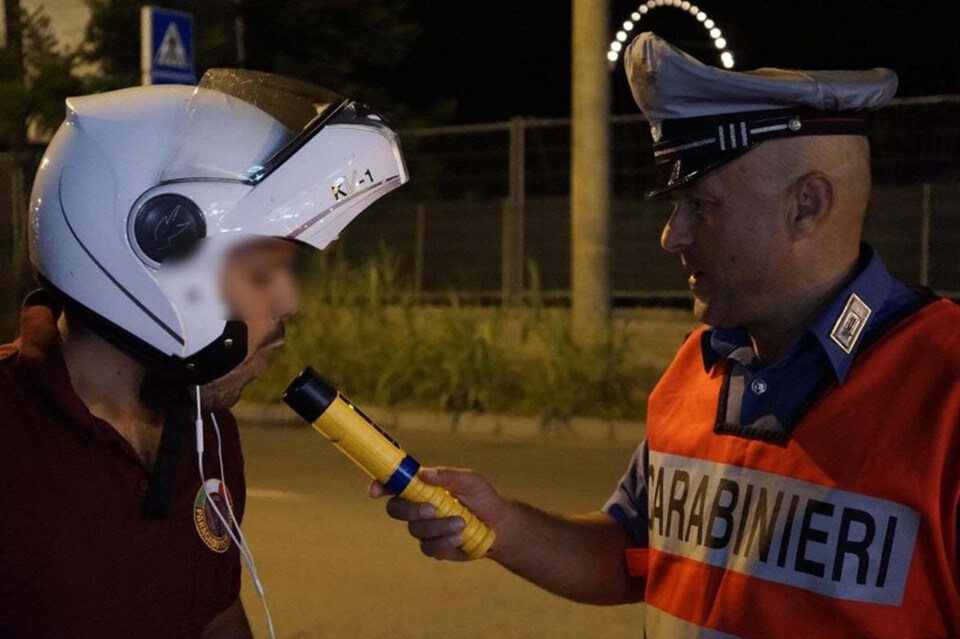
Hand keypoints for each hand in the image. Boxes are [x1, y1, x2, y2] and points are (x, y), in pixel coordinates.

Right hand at [369, 467, 508, 560]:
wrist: (498, 525)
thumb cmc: (482, 497)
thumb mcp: (470, 480)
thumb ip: (447, 475)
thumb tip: (424, 474)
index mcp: (422, 486)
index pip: (393, 484)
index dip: (380, 486)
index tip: (376, 491)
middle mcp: (418, 507)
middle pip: (396, 509)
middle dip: (411, 510)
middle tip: (432, 509)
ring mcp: (424, 528)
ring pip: (416, 530)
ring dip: (438, 526)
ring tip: (462, 523)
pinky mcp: (433, 547)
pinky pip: (429, 547)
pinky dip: (444, 541)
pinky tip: (460, 537)